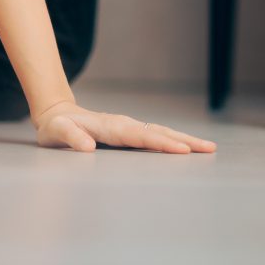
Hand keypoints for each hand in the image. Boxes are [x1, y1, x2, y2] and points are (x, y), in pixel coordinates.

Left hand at [32, 100, 216, 153]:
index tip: (182, 149)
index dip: (161, 143)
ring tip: (207, 148)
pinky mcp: (128, 133)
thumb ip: (71, 138)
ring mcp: (127, 128)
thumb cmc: (55, 127)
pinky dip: (172, 141)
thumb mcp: (57, 132)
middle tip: (209, 148)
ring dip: (183, 139)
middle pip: (158, 132)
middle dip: (184, 140)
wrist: (56, 114)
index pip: (140, 136)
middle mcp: (123, 125)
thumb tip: (88, 147)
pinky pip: (154, 137)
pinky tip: (186, 148)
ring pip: (160, 132)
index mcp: (109, 126)